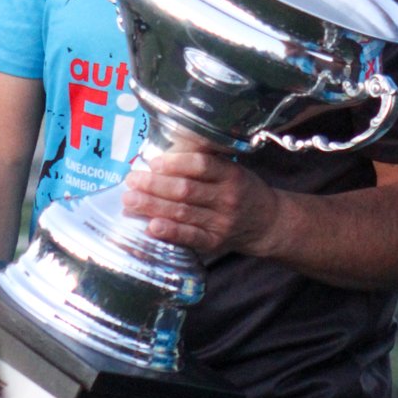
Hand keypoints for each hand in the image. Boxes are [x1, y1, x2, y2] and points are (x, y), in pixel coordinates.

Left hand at [121, 149, 281, 258]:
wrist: (267, 222)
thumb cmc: (242, 190)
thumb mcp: (232, 169)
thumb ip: (205, 162)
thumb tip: (164, 155)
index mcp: (230, 175)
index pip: (201, 166)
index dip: (175, 164)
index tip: (152, 162)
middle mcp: (227, 198)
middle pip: (186, 190)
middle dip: (154, 185)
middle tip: (131, 180)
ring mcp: (221, 222)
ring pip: (183, 213)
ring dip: (153, 206)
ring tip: (130, 200)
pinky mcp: (215, 242)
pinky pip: (190, 237)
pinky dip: (170, 232)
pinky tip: (152, 226)